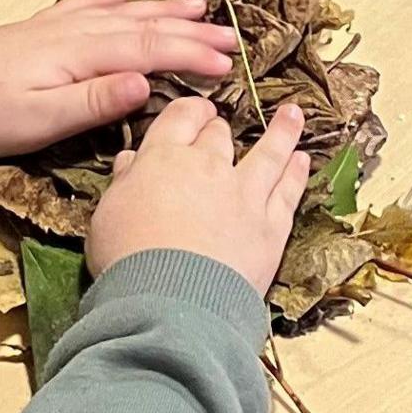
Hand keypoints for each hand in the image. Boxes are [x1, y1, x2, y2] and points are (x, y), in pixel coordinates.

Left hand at [0, 0, 239, 157]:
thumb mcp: (44, 120)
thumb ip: (98, 101)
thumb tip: (149, 84)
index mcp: (82, 54)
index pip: (151, 50)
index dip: (193, 54)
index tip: (229, 64)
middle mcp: (76, 32)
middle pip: (145, 27)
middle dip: (190, 32)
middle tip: (231, 38)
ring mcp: (57, 27)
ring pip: (122, 13)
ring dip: (162, 10)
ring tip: (197, 6)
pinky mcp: (39, 31)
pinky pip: (87, 7)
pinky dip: (113, 0)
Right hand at [85, 96, 312, 285]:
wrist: (170, 301)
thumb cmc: (127, 260)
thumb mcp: (108, 214)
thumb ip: (124, 182)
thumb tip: (131, 159)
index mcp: (163, 158)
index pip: (180, 118)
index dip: (190, 112)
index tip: (197, 112)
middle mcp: (208, 167)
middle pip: (219, 136)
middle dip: (220, 128)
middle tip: (222, 127)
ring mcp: (244, 195)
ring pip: (269, 153)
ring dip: (282, 131)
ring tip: (292, 115)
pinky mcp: (270, 226)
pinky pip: (288, 191)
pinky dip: (297, 173)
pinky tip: (303, 161)